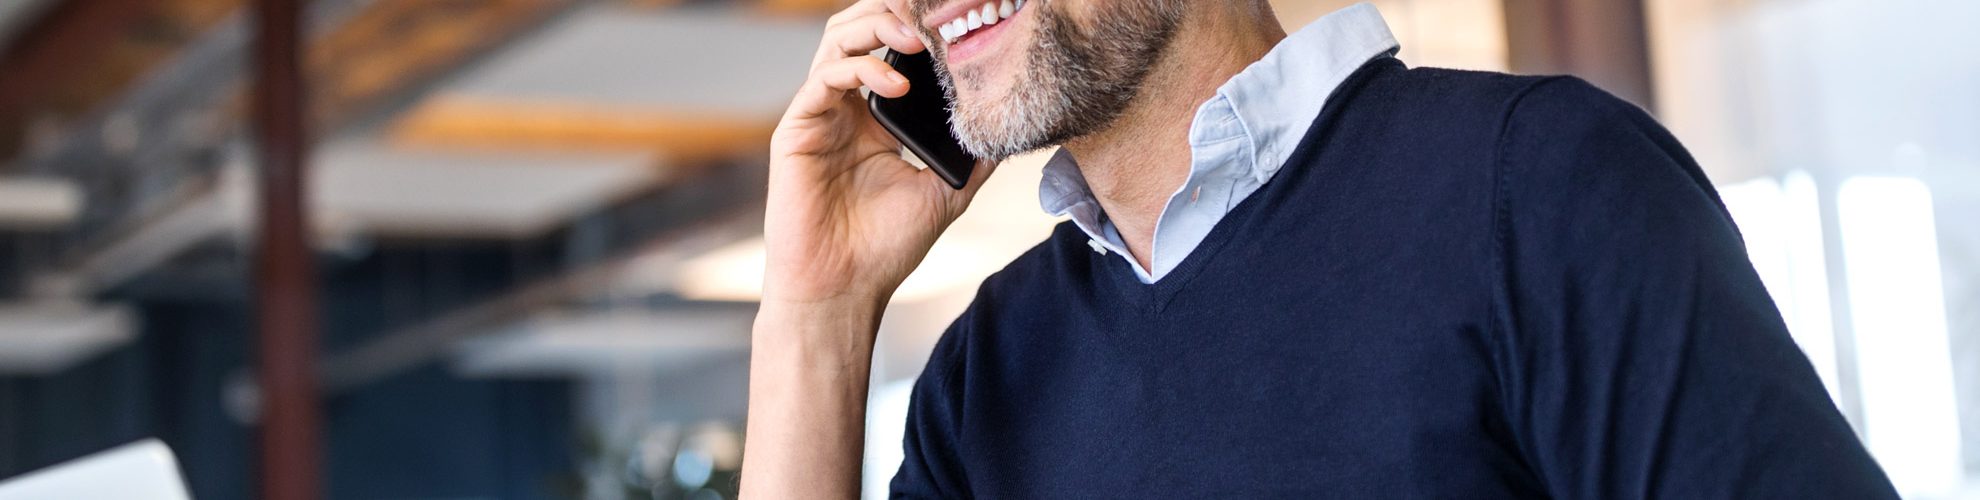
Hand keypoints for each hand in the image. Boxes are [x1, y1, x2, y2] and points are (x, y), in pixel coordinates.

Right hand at [765, 0, 995, 308]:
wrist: (843, 291)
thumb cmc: (885, 248)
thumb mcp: (947, 192)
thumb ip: (973, 155)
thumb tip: (1011, 126)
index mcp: (875, 117)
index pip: (893, 49)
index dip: (921, 28)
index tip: (960, 19)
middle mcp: (844, 108)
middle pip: (861, 28)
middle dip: (896, 11)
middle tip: (935, 13)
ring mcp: (819, 115)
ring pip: (838, 40)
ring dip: (879, 26)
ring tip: (918, 38)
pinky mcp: (797, 130)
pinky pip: (823, 79)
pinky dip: (861, 69)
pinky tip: (898, 85)